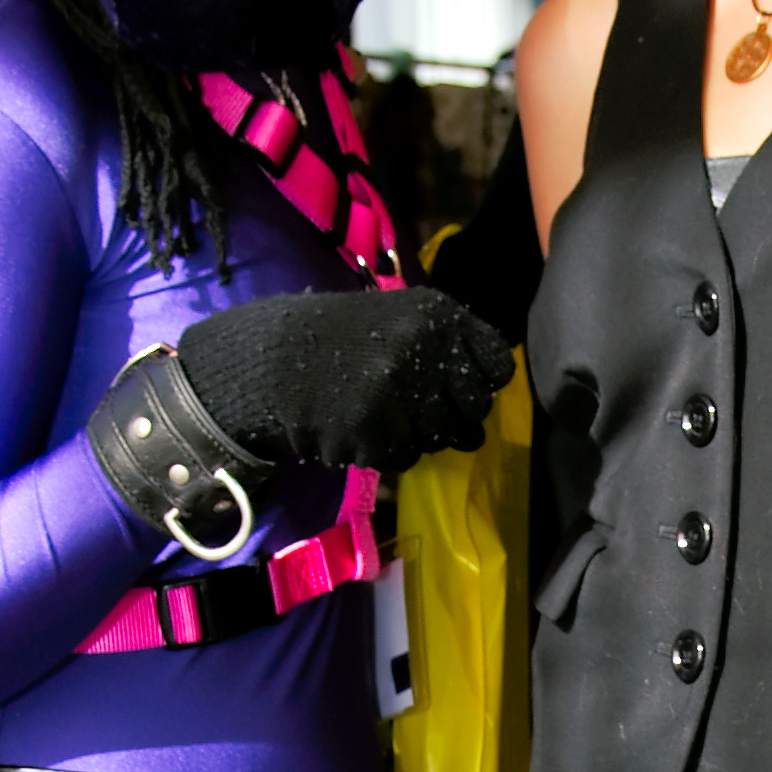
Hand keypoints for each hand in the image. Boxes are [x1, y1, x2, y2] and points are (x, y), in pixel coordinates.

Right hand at [177, 285, 513, 473]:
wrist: (275, 359)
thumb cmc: (344, 339)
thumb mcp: (402, 320)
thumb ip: (450, 351)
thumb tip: (483, 412)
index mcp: (438, 315)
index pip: (497, 365)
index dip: (480, 382)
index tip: (454, 386)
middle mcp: (424, 347)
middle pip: (475, 407)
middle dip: (451, 416)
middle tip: (416, 408)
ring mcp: (398, 388)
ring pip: (441, 437)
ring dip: (418, 434)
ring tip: (383, 413)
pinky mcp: (374, 427)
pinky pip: (406, 456)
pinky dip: (388, 449)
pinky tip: (362, 426)